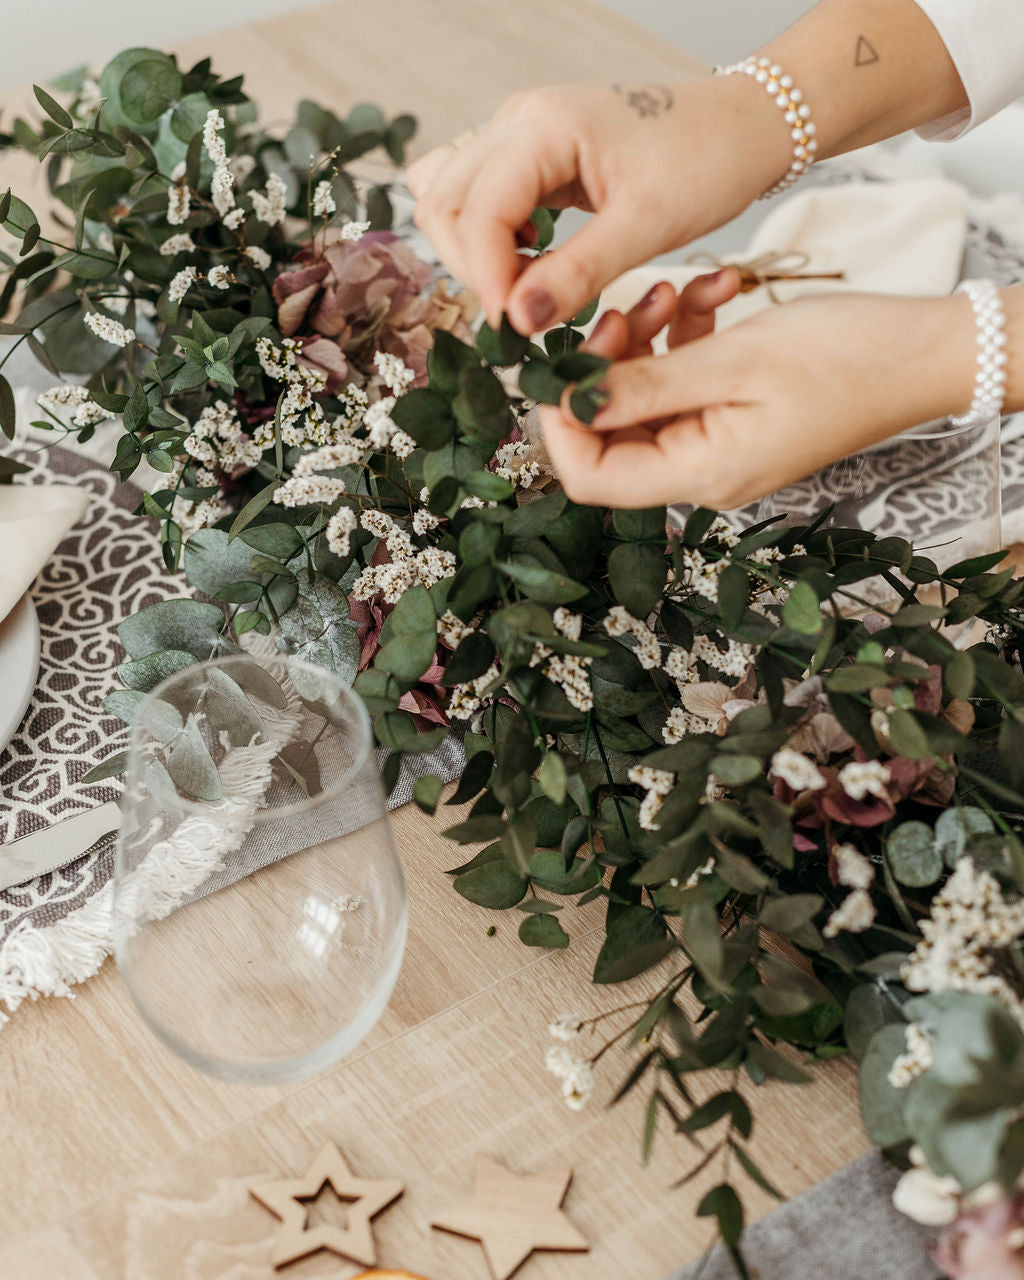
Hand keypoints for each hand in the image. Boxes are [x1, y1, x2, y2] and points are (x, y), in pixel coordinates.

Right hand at [406, 78, 788, 333]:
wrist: (745, 125)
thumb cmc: (708, 162)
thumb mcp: (648, 225)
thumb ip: (578, 273)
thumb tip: (518, 321)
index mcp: (543, 127)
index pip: (475, 211)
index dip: (487, 279)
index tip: (516, 331)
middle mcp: (518, 121)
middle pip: (444, 202)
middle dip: (472, 269)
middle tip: (522, 315)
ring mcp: (520, 135)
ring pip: (454, 200)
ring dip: (476, 255)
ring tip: (532, 291)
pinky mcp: (531, 156)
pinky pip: (482, 201)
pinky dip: (493, 241)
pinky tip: (537, 265)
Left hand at [540, 280, 975, 509]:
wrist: (927, 352)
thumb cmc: (847, 358)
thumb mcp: (735, 363)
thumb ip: (646, 385)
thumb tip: (569, 400)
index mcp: (700, 473)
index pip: (590, 477)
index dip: (562, 420)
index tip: (564, 358)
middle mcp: (702, 471)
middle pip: (612, 432)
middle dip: (607, 364)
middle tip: (622, 307)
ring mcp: (719, 443)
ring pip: (646, 396)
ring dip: (646, 338)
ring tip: (673, 290)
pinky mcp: (735, 414)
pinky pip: (685, 379)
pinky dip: (686, 335)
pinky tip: (713, 294)